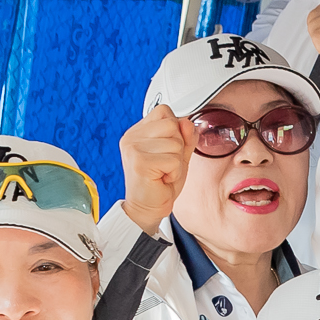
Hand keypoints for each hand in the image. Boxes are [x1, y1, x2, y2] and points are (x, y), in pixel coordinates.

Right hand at [118, 103, 192, 235]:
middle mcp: (132, 136)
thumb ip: (185, 137)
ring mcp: (133, 147)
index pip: (165, 111)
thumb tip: (187, 122)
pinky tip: (162, 179)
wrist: (148, 209)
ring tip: (163, 172)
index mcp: (138, 131)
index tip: (166, 150)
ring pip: (176, 143)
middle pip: (173, 124)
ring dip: (177, 162)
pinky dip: (174, 172)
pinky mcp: (139, 161)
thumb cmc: (160, 183)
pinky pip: (173, 160)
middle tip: (165, 164)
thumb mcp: (179, 155)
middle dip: (178, 147)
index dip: (175, 130)